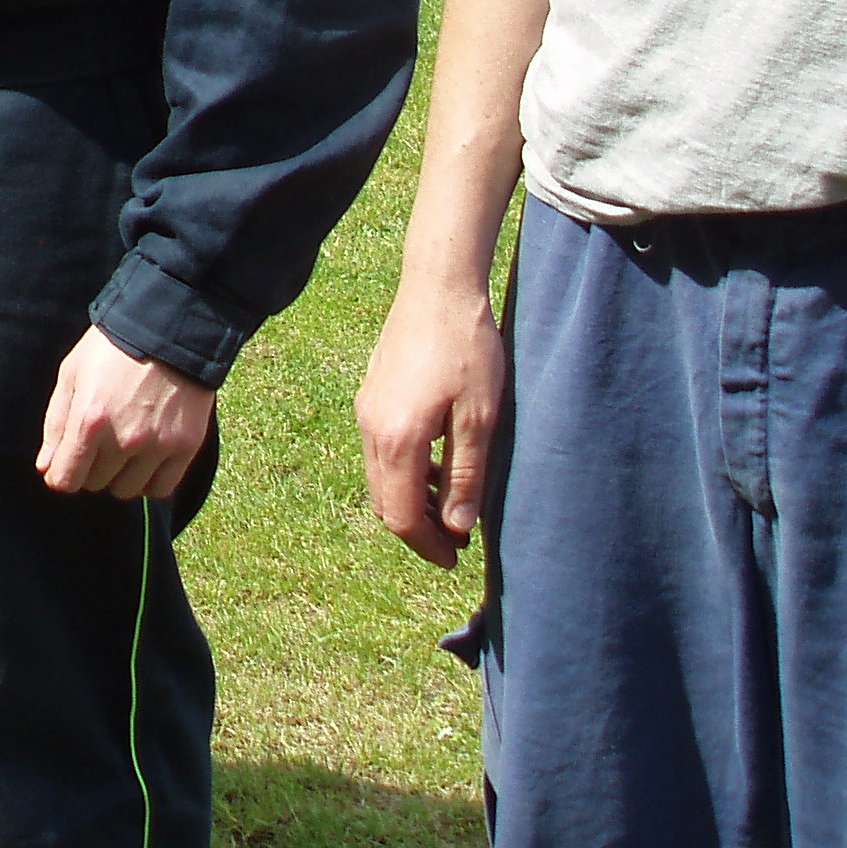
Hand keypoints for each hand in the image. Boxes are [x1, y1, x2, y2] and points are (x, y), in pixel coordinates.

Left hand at [37, 326, 214, 498]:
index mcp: (89, 421)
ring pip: (126, 491)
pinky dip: (149, 481)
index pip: (65, 480)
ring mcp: (157, 446)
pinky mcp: (185, 448)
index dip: (61, 475)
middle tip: (99, 440)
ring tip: (124, 445)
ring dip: (119, 475)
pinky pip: (160, 489)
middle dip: (90, 467)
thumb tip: (46, 469)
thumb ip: (55, 424)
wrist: (167, 329)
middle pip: (94, 484)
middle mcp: (124, 440)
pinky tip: (145, 459)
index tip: (66, 464)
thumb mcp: (71, 375)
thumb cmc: (111, 350)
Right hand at [356, 278, 506, 568]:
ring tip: (453, 505)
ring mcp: (366, 411)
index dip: (428, 546)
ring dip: (411, 501)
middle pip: (384, 502)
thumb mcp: (480, 418)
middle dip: (417, 530)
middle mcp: (371, 429)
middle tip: (457, 540)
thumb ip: (467, 476)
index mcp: (397, 439)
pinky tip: (438, 464)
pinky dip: (404, 473)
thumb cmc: (467, 350)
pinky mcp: (371, 396)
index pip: (402, 515)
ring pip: (379, 478)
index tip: (457, 558)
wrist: (438, 289)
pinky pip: (379, 452)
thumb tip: (459, 527)